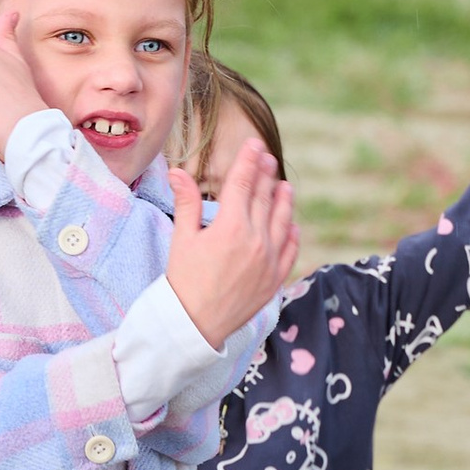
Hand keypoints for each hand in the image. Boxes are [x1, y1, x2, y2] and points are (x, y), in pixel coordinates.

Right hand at [165, 137, 297, 348]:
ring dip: (284, 201)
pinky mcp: (274, 279)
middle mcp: (255, 239)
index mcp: (230, 226)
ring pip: (283, 221)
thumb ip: (187, 203)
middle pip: (264, 197)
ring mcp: (269, 260)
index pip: (243, 183)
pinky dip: (292, 234)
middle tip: (268, 157)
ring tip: (285, 186)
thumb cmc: (183, 281)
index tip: (254, 144)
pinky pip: (290, 250)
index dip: (249, 160)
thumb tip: (176, 172)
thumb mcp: (182, 239)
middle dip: (266, 174)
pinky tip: (292, 225)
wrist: (195, 324)